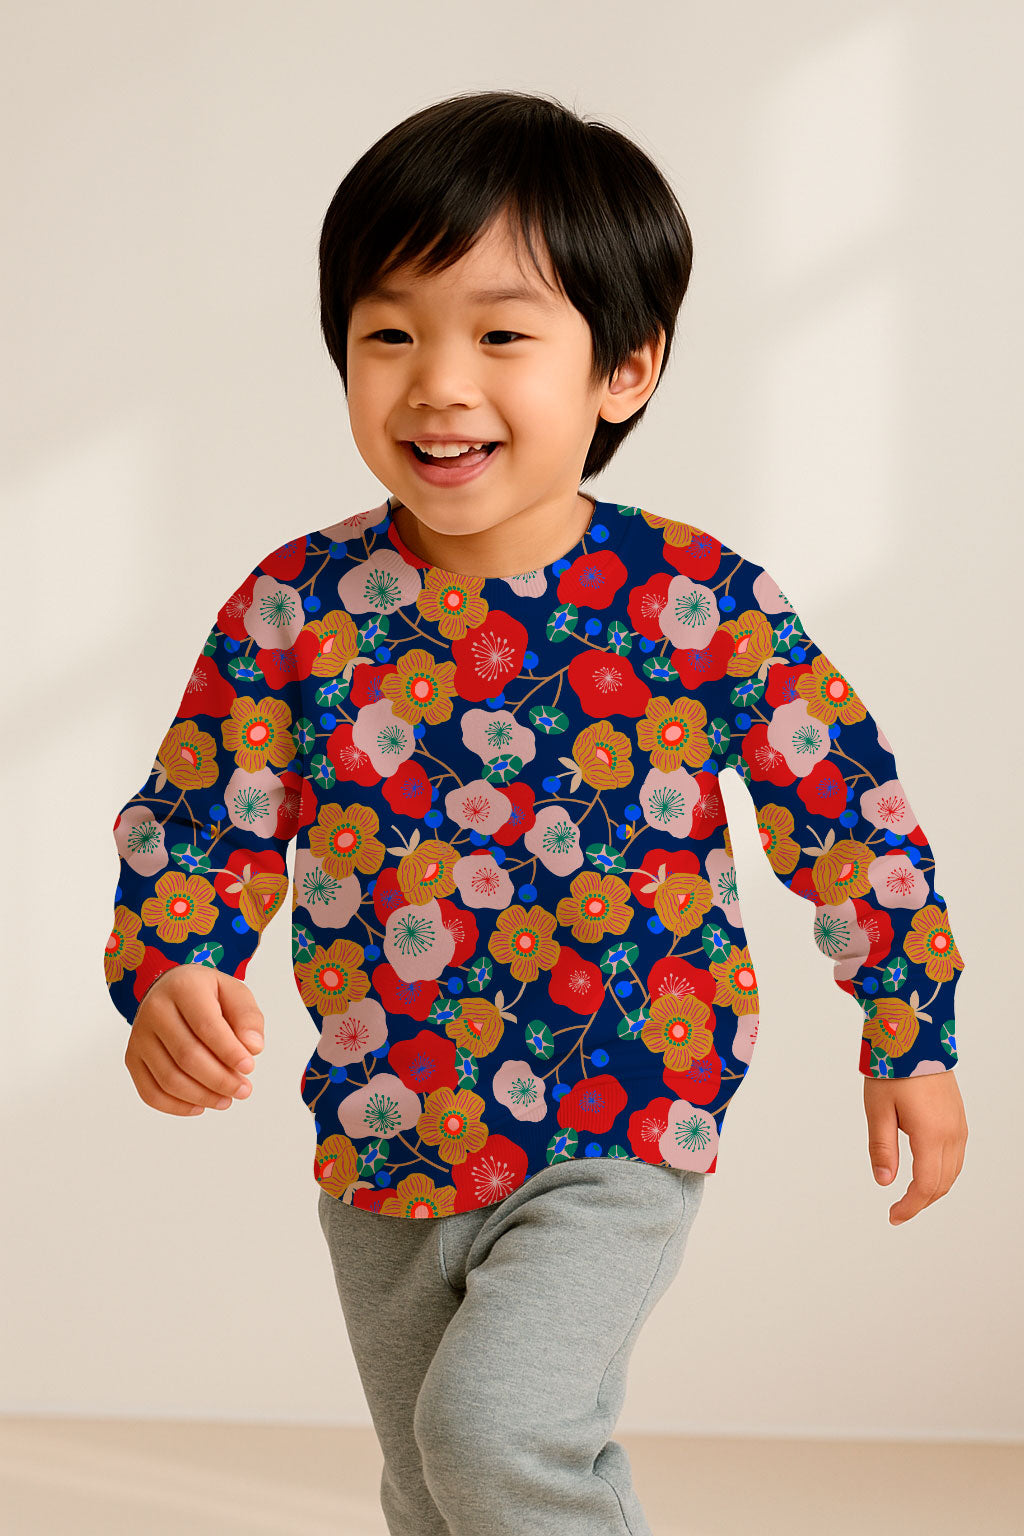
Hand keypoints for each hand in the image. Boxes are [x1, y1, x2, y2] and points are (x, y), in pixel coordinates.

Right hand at [124, 966, 264, 1116]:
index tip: (249, 1067)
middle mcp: (155, 1009)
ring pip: (169, 1079)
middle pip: (187, 1056)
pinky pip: (150, 1092)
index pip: (206, 1026)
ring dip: (202, 1096)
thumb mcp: (235, 993)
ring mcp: (139, 1035)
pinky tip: (200, 1106)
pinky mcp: (132, 1058)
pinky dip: (176, 1106)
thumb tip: (252, 1048)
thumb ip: (248, 1018)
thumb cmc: (208, 995)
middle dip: (220, 1079)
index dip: (229, 1052)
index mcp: (183, 987)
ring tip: (226, 1100)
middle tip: (243, 1090)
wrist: (172, 991)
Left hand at [863, 1071, 966, 1224]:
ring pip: (953, 1172)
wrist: (915, 1037)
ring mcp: (958, 1125)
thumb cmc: (894, 1070)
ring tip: (910, 1195)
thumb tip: (884, 1181)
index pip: (926, 1186)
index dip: (910, 1206)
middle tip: (898, 1210)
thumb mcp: (878, 1110)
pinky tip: (925, 1171)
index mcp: (931, 1134)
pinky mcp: (958, 1117)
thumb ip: (882, 1148)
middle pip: (942, 1183)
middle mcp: (951, 1133)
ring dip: (934, 1189)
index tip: (893, 1216)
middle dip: (921, 1202)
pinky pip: (956, 1156)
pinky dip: (942, 1171)